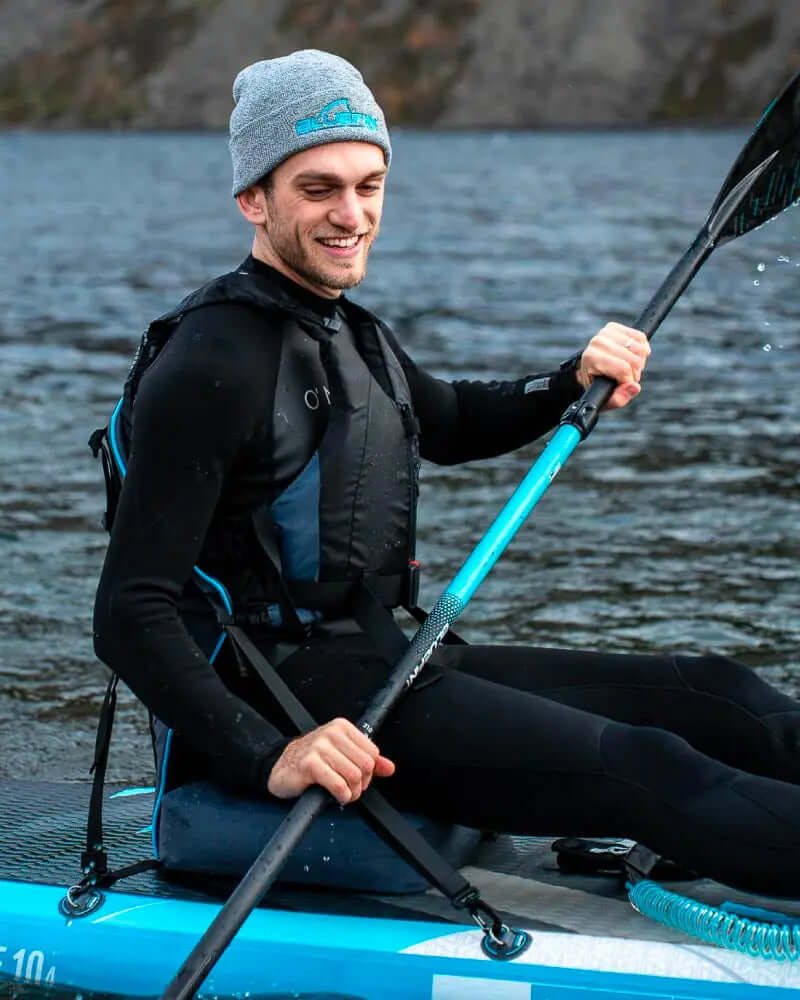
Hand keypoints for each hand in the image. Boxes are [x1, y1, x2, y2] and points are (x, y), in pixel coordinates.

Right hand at [267, 717, 395, 804]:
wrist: (281, 767)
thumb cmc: (312, 761)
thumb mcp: (342, 755)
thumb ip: (367, 760)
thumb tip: (389, 768)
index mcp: (342, 727)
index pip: (372, 752)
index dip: (369, 771)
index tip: (359, 778)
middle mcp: (331, 733)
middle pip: (365, 766)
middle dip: (362, 784)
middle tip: (351, 789)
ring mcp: (319, 747)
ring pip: (354, 776)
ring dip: (352, 793)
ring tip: (344, 794)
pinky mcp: (309, 764)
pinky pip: (338, 785)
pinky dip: (342, 796)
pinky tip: (336, 796)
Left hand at [576, 322, 650, 409]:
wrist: (591, 371)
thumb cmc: (599, 387)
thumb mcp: (607, 400)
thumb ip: (619, 398)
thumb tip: (634, 387)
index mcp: (591, 358)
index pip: (623, 368)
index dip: (629, 380)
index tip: (623, 385)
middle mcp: (597, 341)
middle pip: (634, 360)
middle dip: (635, 373)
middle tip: (626, 377)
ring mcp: (606, 332)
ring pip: (640, 349)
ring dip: (640, 362)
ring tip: (628, 368)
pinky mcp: (616, 327)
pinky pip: (641, 338)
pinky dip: (642, 350)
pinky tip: (632, 357)